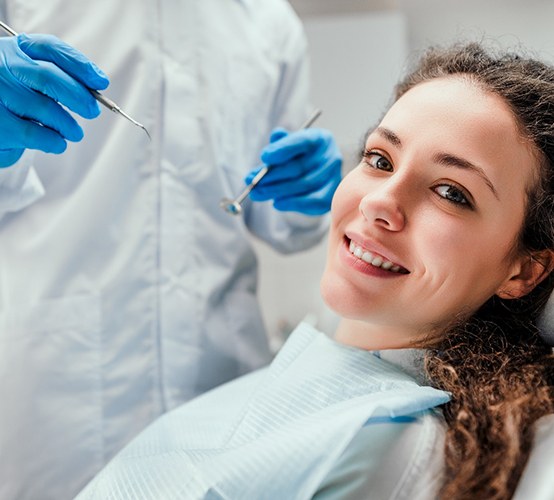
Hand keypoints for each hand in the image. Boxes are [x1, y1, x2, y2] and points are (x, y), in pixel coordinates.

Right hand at [0, 33, 108, 166]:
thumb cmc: (13, 97)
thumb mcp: (29, 77)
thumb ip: (57, 76)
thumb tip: (95, 87)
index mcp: (14, 50)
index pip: (50, 49)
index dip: (80, 65)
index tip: (100, 81)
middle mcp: (1, 66)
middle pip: (49, 77)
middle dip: (79, 96)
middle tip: (92, 111)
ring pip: (44, 108)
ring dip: (68, 124)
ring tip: (74, 132)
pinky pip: (33, 134)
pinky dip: (53, 141)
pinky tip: (57, 142)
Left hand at [245, 128, 341, 215]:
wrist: (316, 176)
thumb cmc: (298, 158)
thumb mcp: (288, 146)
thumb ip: (281, 143)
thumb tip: (276, 136)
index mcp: (319, 138)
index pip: (301, 141)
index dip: (282, 149)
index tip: (263, 157)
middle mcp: (331, 156)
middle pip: (299, 167)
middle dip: (272, 176)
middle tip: (253, 182)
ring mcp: (334, 177)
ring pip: (303, 185)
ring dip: (277, 191)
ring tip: (257, 193)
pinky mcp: (331, 196)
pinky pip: (312, 201)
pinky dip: (293, 203)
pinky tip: (276, 203)